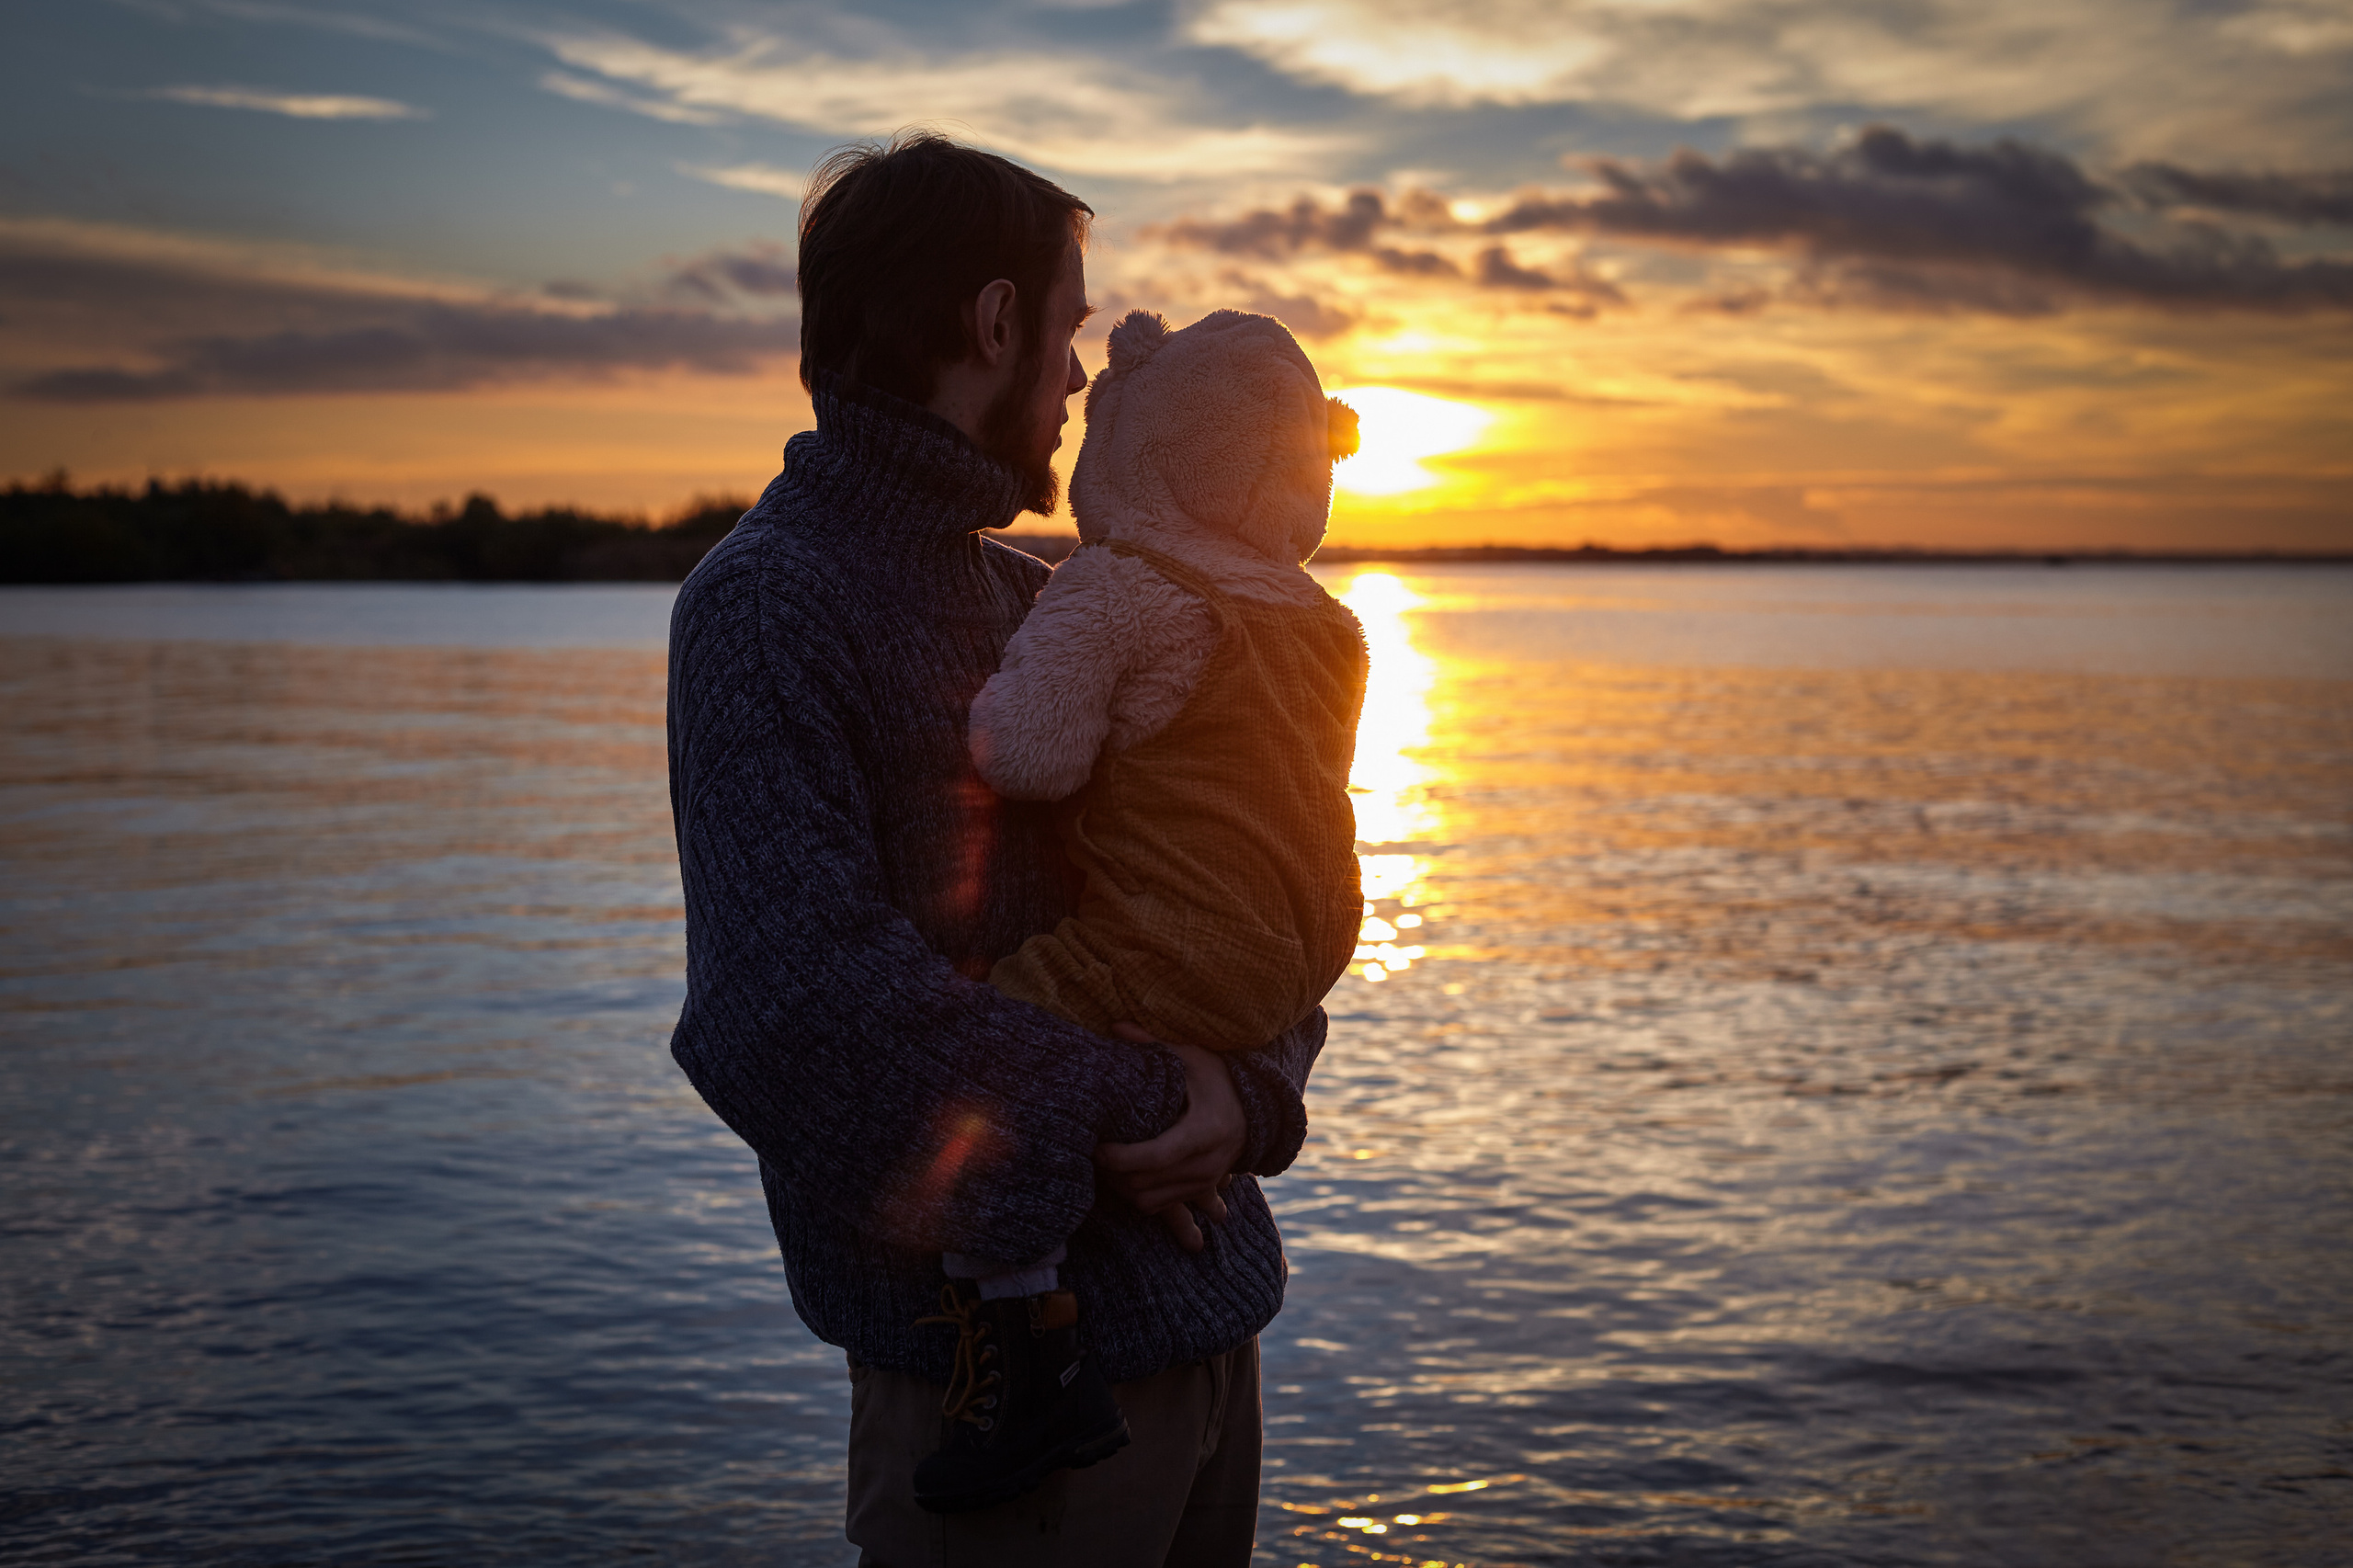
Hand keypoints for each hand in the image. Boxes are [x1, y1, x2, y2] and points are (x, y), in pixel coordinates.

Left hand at [1093, 1024, 1245, 1252]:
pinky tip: (1126, 1172)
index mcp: (1205, 1129)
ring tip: (1106, 1163)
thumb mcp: (1192, 1057)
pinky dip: (1137, 1194)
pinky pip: (1158, 1205)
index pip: (1157, 1155)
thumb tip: (1116, 1025)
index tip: (1098, 1148)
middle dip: (1114, 1173)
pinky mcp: (1200, 1190)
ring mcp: (1205, 1181)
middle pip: (1147, 1182)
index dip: (1122, 1157)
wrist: (1259, 1110)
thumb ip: (1154, 1044)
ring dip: (1122, 1186)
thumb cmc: (1219, 1078)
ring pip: (1149, 1200)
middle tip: (1093, 1151)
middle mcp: (1208, 1162)